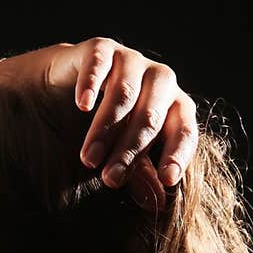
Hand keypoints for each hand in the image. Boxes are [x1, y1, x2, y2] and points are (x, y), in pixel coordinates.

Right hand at [46, 38, 198, 214]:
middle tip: (110, 180)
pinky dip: (91, 83)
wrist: (69, 91)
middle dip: (130, 151)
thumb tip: (156, 204)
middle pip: (150, 116)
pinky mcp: (103, 49)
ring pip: (124, 92)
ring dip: (106, 129)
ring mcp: (132, 61)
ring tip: (89, 159)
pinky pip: (100, 62)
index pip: (184, 130)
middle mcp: (159, 80)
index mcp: (174, 107)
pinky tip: (82, 106)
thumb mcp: (126, 154)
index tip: (167, 180)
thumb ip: (141, 174)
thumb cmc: (108, 128)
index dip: (177, 154)